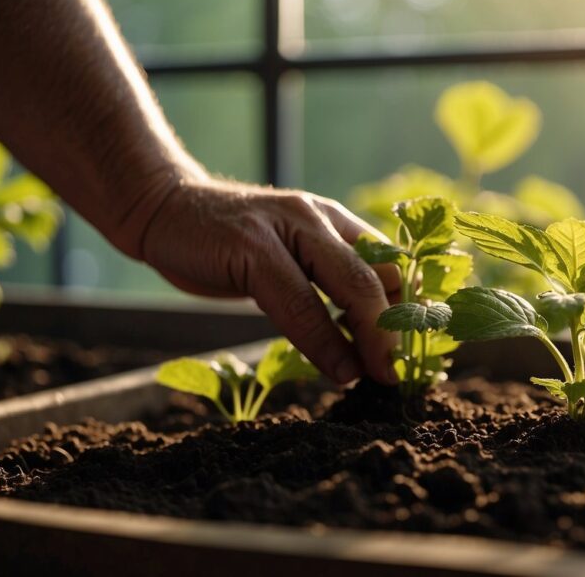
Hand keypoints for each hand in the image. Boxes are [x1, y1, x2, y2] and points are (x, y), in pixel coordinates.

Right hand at [132, 177, 399, 385]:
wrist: (162, 207)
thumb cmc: (228, 243)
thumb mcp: (287, 255)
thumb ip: (324, 282)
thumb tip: (367, 338)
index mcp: (334, 220)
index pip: (394, 264)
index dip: (413, 312)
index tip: (422, 355)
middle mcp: (319, 218)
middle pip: (381, 275)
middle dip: (401, 331)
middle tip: (407, 375)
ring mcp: (287, 228)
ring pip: (350, 285)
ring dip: (374, 338)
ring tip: (381, 376)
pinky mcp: (252, 247)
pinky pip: (299, 303)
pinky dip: (324, 342)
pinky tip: (339, 370)